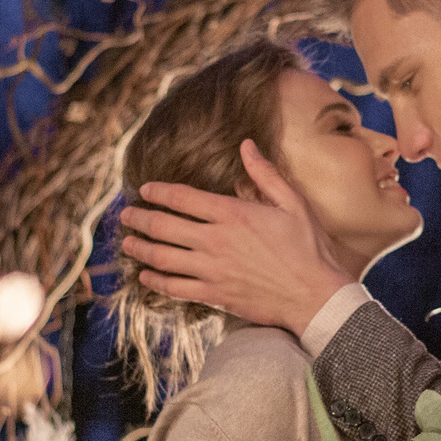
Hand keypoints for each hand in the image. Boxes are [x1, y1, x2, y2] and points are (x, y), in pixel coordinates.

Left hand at [117, 140, 351, 335]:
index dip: (158, 192)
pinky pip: (175, 288)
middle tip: (126, 215)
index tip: (144, 189)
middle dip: (140, 218)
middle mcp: (215, 241)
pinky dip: (156, 280)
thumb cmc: (308, 247)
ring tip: (127, 243)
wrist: (314, 295)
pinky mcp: (214, 295)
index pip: (182, 198)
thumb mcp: (292, 202)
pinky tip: (146, 275)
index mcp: (232, 214)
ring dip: (140, 249)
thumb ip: (265, 174)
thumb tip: (246, 145)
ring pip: (163, 257)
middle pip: (164, 226)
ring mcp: (211, 270)